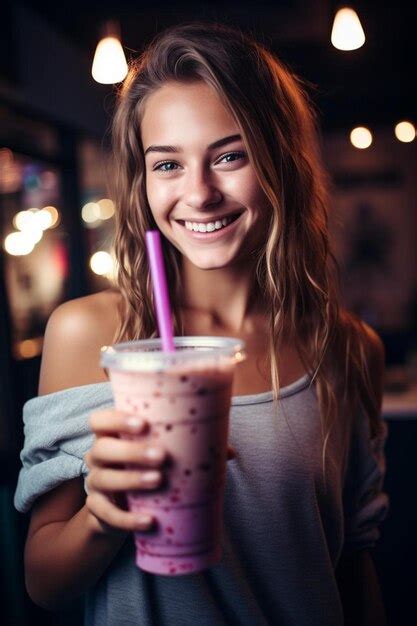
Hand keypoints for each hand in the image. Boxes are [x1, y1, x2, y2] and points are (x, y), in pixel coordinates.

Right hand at [84, 408, 236, 535]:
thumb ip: (191, 447)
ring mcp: (95, 483)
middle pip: (102, 448)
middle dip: (131, 451)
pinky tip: (148, 520)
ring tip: (158, 481)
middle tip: (161, 456)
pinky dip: (127, 519)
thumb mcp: (162, 453)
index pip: (100, 420)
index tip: (144, 424)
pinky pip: (108, 515)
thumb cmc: (147, 468)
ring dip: (131, 480)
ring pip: (104, 479)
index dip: (117, 420)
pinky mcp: (98, 510)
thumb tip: (229, 452)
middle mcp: (97, 456)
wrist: (123, 507)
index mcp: (112, 435)